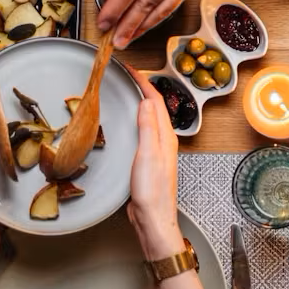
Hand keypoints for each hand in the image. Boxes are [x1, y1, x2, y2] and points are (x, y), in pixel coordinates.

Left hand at [96, 0, 235, 47]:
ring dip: (142, 27)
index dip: (114, 8)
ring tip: (127, 39)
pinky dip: (159, 17)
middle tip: (112, 39)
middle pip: (145, 4)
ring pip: (161, 10)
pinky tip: (148, 24)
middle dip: (126, 25)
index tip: (103, 20)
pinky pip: (174, 4)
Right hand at [127, 69, 182, 258]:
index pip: (156, 101)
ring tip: (123, 91)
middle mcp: (164, 141)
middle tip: (124, 74)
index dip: (143, 82)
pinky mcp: (146, 161)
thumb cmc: (152, 192)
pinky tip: (123, 123)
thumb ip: (148, 127)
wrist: (153, 219)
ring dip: (136, 103)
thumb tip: (146, 101)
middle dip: (140, 88)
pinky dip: (132, 120)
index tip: (129, 68)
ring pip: (147, 119)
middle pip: (153, 107)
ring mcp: (155, 151)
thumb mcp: (148, 154)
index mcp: (166, 137)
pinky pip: (140, 132)